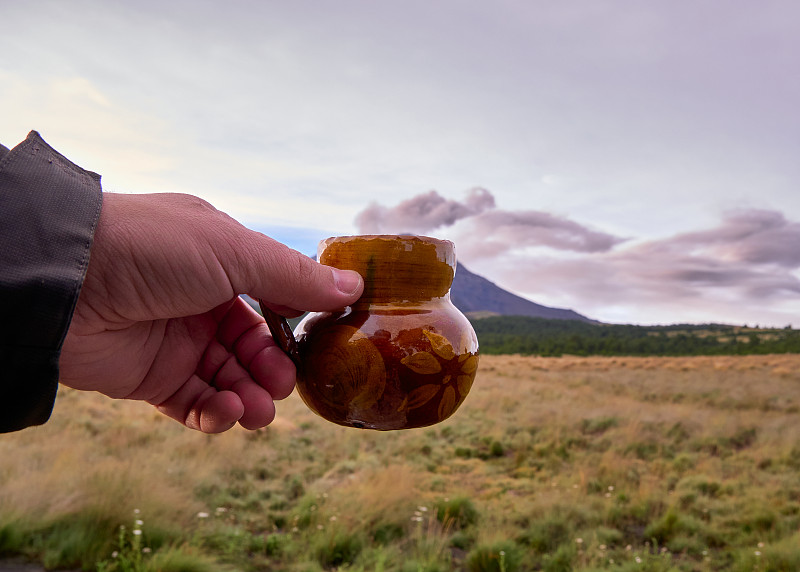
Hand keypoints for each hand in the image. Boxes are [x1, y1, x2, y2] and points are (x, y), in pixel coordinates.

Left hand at [59, 193, 362, 432]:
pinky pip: (193, 404)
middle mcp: (201, 301)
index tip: (322, 344)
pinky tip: (224, 414)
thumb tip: (352, 286)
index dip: (297, 322)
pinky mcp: (149, 378)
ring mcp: (176, 340)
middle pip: (254, 345)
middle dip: (272, 369)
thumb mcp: (234, 251)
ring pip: (228, 378)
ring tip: (257, 412)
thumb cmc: (153, 249)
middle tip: (281, 385)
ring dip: (248, 398)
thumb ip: (293, 276)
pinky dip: (214, 414)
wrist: (65, 280)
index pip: (273, 296)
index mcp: (221, 261)